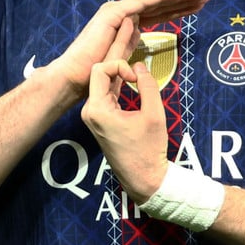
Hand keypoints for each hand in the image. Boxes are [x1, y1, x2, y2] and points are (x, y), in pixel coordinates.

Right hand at [50, 0, 211, 98]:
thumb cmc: (97, 74)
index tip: (201, 6)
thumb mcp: (122, 59)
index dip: (181, 9)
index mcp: (130, 24)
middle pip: (162, 4)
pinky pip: (143, 2)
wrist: (76, 78)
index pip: (161, 14)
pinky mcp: (114, 13)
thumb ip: (131, 46)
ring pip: (156, 0)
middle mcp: (125, 13)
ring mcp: (119, 11)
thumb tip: (140, 41)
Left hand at [81, 60, 168, 203]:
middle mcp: (89, 112)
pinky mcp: (99, 121)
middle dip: (118, 69)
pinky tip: (131, 85)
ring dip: (119, 78)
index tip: (136, 79)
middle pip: (99, 75)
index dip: (119, 66)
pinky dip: (118, 88)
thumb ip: (147, 85)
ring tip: (136, 77)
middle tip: (138, 74)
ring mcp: (92, 118)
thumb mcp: (154, 114)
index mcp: (97, 110)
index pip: (100, 69)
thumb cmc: (148, 149)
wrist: (143, 178)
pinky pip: (105, 96)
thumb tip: (139, 66)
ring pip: (102, 85)